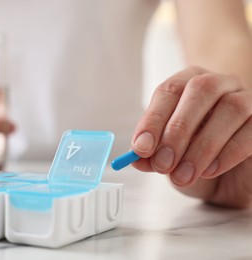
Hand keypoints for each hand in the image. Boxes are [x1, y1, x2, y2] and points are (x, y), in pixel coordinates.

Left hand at [131, 66, 251, 207]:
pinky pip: (251, 131)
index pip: (169, 91)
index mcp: (188, 83)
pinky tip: (209, 171)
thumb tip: (136, 158)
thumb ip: (152, 155)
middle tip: (162, 164)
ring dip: (202, 145)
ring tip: (183, 174)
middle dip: (177, 130)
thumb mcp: (168, 156)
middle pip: (200, 90)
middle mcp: (218, 84)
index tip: (140, 147)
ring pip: (231, 108)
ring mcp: (246, 98)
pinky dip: (227, 153)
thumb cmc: (192, 156)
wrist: (228, 175)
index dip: (153, 119)